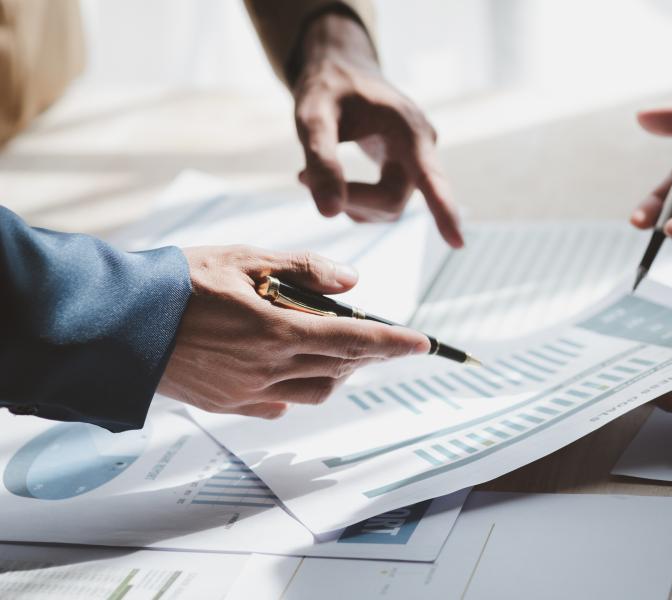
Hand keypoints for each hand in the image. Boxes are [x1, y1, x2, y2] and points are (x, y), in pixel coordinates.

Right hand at [157, 246, 429, 417]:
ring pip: (316, 392)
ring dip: (336, 372)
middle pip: (341, 369)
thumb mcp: (245, 258)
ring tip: (335, 347)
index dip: (394, 343)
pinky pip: (281, 404)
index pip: (355, 341)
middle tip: (377, 336)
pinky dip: (299, 388)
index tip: (423, 343)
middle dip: (367, 354)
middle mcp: (269, 369)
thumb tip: (350, 281)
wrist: (119, 322)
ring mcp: (248, 392)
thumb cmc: (180, 282)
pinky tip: (292, 368)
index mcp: (278, 331)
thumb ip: (304, 268)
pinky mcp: (228, 404)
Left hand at [292, 12, 462, 247]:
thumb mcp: (313, 117)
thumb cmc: (328, 87)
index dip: (443, 211)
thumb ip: (321, 161)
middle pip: (393, 200)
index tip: (458, 243)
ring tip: (309, 175)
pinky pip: (383, 204)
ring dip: (349, 202)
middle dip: (350, 199)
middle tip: (302, 178)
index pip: (430, 178)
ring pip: (388, 208)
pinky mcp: (404, 171)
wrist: (339, 70)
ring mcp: (416, 162)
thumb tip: (329, 213)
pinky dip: (353, 201)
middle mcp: (421, 148)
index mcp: (409, 129)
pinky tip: (329, 180)